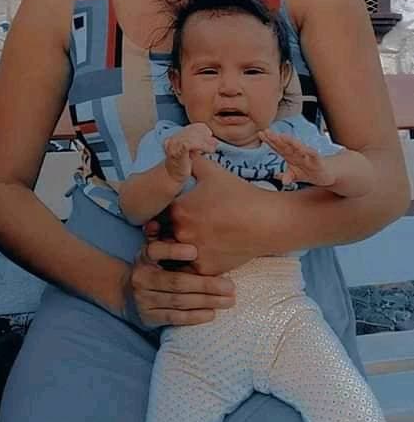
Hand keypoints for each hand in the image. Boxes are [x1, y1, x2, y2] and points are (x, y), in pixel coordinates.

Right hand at [126, 239, 234, 327]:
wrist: (127, 293)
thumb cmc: (152, 265)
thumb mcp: (154, 247)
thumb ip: (164, 233)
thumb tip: (169, 216)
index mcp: (144, 256)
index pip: (155, 251)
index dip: (173, 251)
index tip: (195, 251)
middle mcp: (142, 278)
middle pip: (177, 282)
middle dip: (206, 284)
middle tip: (230, 286)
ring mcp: (144, 299)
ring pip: (179, 301)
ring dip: (207, 301)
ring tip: (229, 300)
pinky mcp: (149, 316)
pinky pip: (175, 317)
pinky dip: (195, 316)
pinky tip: (212, 313)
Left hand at [161, 156, 283, 274]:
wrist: (266, 221)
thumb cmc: (239, 194)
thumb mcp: (213, 172)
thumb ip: (192, 161)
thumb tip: (181, 150)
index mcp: (178, 210)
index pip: (156, 215)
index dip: (160, 214)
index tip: (166, 215)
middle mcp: (181, 233)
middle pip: (160, 237)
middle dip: (164, 234)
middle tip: (170, 232)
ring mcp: (193, 254)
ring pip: (171, 257)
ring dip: (173, 252)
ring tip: (182, 246)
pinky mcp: (205, 269)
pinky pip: (187, 271)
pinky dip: (189, 265)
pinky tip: (196, 256)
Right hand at [164, 123, 216, 183]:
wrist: (171, 178)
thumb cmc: (182, 166)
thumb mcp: (192, 152)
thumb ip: (200, 144)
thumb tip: (215, 141)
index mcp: (176, 136)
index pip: (192, 127)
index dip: (203, 131)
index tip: (211, 137)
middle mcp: (173, 138)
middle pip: (193, 131)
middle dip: (206, 137)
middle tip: (215, 143)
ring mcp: (173, 144)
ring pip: (193, 136)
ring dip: (206, 142)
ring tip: (213, 148)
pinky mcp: (176, 151)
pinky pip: (191, 144)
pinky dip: (203, 146)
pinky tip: (209, 151)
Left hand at [259, 129, 335, 186]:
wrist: (326, 174)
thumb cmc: (309, 171)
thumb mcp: (295, 175)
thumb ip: (287, 176)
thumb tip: (279, 179)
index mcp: (290, 156)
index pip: (278, 147)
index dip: (269, 141)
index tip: (261, 134)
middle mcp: (297, 154)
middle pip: (285, 145)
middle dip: (276, 139)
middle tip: (267, 132)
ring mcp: (307, 156)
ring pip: (298, 148)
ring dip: (290, 142)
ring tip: (282, 137)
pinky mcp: (317, 160)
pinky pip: (312, 154)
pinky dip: (308, 151)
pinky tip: (303, 148)